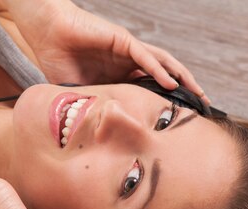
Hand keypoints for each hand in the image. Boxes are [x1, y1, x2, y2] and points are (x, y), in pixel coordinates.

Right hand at [4, 0, 209, 103]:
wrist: (46, 33)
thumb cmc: (56, 59)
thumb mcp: (74, 94)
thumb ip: (85, 108)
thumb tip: (88, 135)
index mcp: (117, 75)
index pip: (148, 89)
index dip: (164, 103)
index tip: (177, 121)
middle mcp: (127, 62)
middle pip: (163, 76)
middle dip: (184, 91)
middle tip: (201, 108)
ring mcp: (127, 50)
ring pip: (163, 64)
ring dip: (182, 78)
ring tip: (198, 94)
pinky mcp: (122, 40)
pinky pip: (145, 57)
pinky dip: (160, 70)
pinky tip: (172, 82)